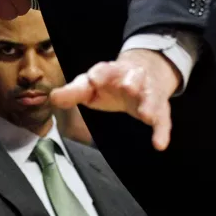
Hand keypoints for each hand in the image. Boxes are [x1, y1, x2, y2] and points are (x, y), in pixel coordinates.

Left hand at [50, 49, 179, 150]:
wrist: (144, 71)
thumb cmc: (110, 82)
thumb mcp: (90, 85)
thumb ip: (73, 92)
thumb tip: (53, 97)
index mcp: (111, 72)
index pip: (104, 70)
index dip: (99, 74)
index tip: (94, 80)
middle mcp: (132, 78)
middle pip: (133, 78)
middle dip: (131, 82)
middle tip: (128, 88)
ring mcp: (148, 93)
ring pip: (151, 97)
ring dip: (149, 104)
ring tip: (146, 115)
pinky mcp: (159, 109)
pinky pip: (163, 120)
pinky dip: (162, 132)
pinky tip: (159, 145)